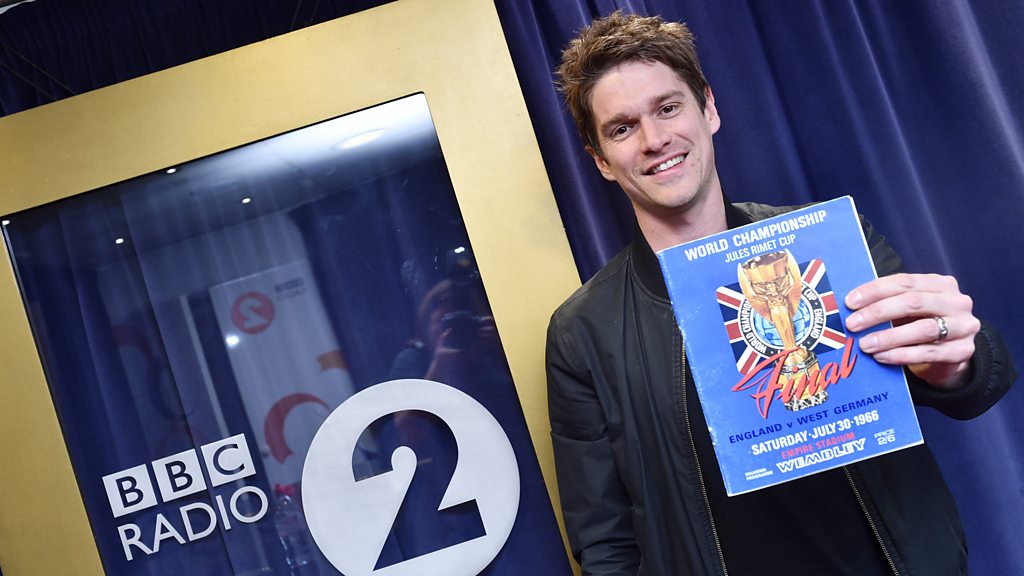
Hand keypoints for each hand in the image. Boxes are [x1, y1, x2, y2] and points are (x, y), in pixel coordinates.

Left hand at [844, 273, 978, 388]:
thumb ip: (888, 302)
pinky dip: (900, 355)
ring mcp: (963, 326)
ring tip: (865, 344)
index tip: (850, 302)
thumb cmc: (921, 324)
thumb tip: (850, 305)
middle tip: (852, 324)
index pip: (904, 282)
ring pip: (923, 329)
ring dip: (888, 337)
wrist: (950, 353)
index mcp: (941, 284)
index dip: (875, 290)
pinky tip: (881, 357)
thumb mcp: (909, 309)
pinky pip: (928, 353)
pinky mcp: (962, 351)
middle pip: (913, 302)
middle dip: (878, 313)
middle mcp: (957, 302)